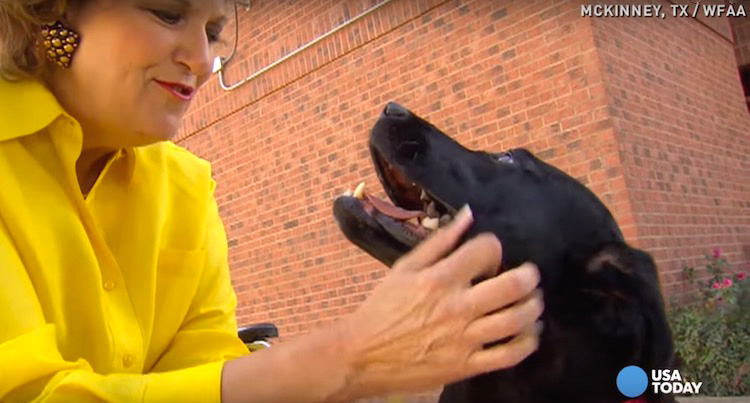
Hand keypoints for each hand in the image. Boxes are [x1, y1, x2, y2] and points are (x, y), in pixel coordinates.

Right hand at [335, 205, 543, 398]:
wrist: (362, 353)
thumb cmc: (383, 307)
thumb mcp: (404, 268)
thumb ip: (439, 241)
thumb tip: (468, 215)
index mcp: (439, 278)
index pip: (486, 250)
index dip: (494, 248)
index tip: (490, 257)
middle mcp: (456, 307)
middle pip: (512, 286)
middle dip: (529, 276)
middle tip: (530, 276)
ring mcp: (463, 338)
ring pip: (516, 321)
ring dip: (532, 308)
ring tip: (532, 302)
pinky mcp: (466, 365)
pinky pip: (509, 355)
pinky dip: (526, 343)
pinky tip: (527, 333)